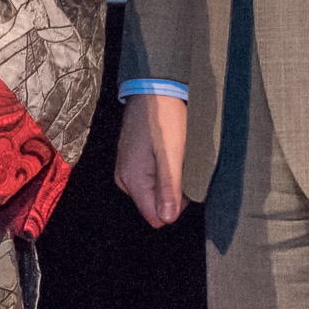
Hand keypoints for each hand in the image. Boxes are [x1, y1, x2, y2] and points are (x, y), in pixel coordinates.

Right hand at [114, 91, 188, 228]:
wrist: (152, 89)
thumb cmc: (163, 118)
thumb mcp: (171, 154)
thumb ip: (168, 188)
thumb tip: (167, 219)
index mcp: (133, 181)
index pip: (155, 217)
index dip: (175, 207)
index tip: (183, 184)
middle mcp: (125, 179)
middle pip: (154, 205)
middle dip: (173, 192)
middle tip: (181, 166)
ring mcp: (126, 169)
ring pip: (154, 192)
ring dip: (169, 180)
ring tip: (175, 157)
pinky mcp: (131, 160)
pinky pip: (150, 178)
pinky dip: (163, 170)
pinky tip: (168, 152)